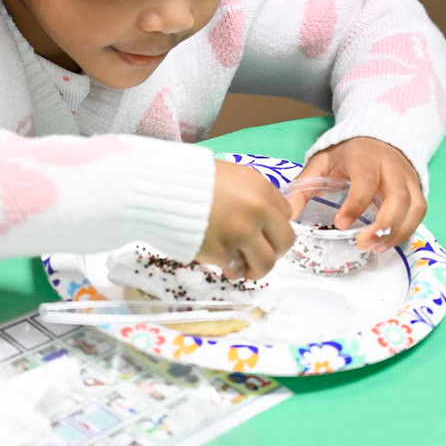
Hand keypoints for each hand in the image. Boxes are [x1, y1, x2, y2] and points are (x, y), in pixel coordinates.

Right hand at [196, 159, 294, 278]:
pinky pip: (237, 269)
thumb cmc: (189, 179)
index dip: (274, 225)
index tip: (264, 231)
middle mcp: (257, 211)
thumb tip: (264, 216)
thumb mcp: (230, 175)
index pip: (286, 214)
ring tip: (243, 266)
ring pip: (266, 263)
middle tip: (258, 253)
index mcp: (260, 188)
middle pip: (284, 241)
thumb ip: (251, 194)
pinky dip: (232, 269)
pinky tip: (221, 261)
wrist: (159, 189)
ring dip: (256, 268)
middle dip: (274, 250)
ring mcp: (241, 233)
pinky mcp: (223, 252)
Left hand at [294, 137, 426, 252]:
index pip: (366, 181)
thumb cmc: (346, 154)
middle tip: (362, 244)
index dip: (355, 204)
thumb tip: (288, 214)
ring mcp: (407, 177)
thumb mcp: (320, 163)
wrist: (375, 137)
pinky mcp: (416, 188)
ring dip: (398, 232)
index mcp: (364, 157)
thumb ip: (303, 187)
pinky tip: (387, 242)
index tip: (341, 224)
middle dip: (384, 225)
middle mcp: (391, 166)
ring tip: (375, 248)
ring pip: (414, 207)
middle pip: (398, 197)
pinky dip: (407, 230)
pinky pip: (419, 212)